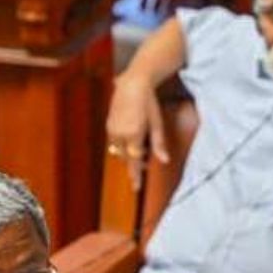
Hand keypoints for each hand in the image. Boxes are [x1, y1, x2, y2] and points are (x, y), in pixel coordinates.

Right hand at [104, 73, 168, 190]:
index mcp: (134, 134)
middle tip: (145, 161)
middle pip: (126, 157)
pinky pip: (114, 142)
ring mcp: (112, 130)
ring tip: (139, 147)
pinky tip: (131, 137)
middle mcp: (120, 134)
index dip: (135, 176)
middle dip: (134, 161)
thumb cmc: (148, 102)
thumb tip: (164, 160)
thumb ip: (159, 143)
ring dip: (128, 153)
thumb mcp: (157, 123)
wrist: (132, 84)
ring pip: (119, 151)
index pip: (134, 161)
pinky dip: (122, 144)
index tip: (136, 188)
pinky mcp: (108, 125)